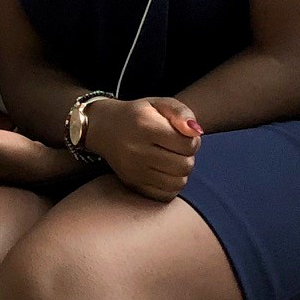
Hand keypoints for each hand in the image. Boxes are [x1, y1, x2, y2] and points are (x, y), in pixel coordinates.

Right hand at [87, 96, 201, 201]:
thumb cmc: (137, 115)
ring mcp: (133, 170)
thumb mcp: (159, 104)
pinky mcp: (132, 184)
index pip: (187, 144)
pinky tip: (163, 172)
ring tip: (170, 160)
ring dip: (180, 172)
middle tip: (176, 149)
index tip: (182, 136)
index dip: (192, 140)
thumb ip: (182, 113)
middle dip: (187, 157)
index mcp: (145, 125)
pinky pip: (165, 195)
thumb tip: (197, 132)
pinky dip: (170, 185)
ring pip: (178, 183)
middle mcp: (137, 149)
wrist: (102, 128)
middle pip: (185, 165)